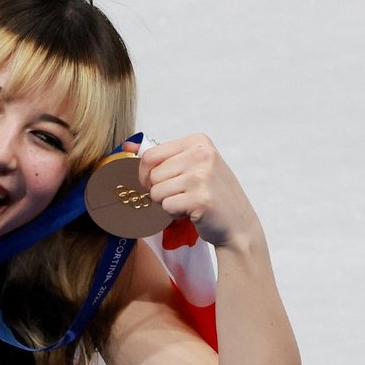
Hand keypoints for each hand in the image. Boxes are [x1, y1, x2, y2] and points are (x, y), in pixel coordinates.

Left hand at [130, 134, 259, 249]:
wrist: (237, 223)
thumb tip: (127, 146)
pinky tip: (192, 211)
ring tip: (187, 202)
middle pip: (152, 175)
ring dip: (167, 203)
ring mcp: (202, 176)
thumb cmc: (211, 194)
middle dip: (159, 191)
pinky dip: (174, 214)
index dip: (146, 175)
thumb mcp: (193, 165)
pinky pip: (166, 207)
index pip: (150, 155)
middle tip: (180, 195)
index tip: (158, 183)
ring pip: (156, 192)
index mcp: (198, 142)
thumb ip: (163, 156)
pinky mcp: (200, 199)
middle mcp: (201, 155)